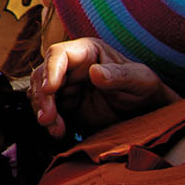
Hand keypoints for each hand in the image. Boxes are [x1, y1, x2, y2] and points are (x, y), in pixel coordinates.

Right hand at [27, 38, 178, 139]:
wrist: (145, 113)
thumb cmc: (144, 88)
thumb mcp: (139, 80)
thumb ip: (119, 75)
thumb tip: (94, 72)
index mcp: (87, 51)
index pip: (59, 54)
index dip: (51, 69)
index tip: (50, 90)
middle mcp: (71, 66)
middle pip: (43, 74)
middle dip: (42, 97)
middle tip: (48, 118)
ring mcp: (66, 86)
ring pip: (40, 93)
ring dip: (43, 111)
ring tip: (56, 130)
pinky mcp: (64, 106)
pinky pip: (46, 111)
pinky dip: (49, 122)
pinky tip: (59, 132)